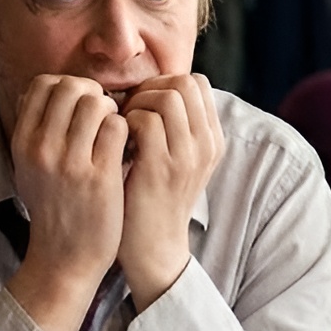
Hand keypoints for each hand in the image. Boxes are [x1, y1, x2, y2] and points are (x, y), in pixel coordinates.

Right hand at [6, 75, 128, 330]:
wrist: (66, 258)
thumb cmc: (55, 208)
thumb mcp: (29, 168)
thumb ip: (35, 129)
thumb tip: (49, 88)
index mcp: (22, 143)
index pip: (43, 85)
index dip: (68, 86)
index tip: (81, 104)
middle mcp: (41, 149)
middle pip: (70, 87)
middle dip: (93, 94)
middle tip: (103, 115)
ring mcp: (70, 162)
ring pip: (96, 102)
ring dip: (112, 111)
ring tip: (114, 131)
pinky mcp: (99, 176)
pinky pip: (117, 127)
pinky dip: (126, 130)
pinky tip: (125, 147)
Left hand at [118, 74, 223, 309]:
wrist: (154, 248)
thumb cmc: (153, 199)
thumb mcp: (177, 160)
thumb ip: (173, 127)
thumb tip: (147, 89)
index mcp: (212, 139)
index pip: (196, 83)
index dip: (165, 84)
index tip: (143, 105)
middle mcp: (207, 144)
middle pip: (184, 82)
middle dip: (151, 89)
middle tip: (130, 112)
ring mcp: (188, 156)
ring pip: (167, 96)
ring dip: (137, 103)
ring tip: (124, 126)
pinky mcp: (162, 168)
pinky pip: (146, 120)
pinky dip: (125, 122)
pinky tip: (118, 142)